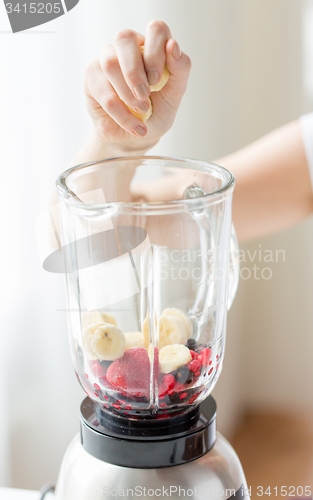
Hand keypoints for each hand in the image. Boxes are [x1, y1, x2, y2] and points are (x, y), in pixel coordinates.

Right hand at [83, 20, 190, 153]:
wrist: (136, 137)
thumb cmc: (157, 111)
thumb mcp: (174, 94)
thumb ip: (180, 69)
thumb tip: (173, 45)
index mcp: (151, 44)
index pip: (155, 29)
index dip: (156, 52)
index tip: (157, 81)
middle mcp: (127, 47)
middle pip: (125, 39)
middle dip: (136, 71)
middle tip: (145, 95)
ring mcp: (105, 59)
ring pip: (110, 64)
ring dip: (128, 94)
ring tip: (141, 111)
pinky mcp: (91, 77)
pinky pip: (103, 92)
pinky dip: (121, 113)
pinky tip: (133, 126)